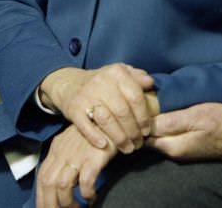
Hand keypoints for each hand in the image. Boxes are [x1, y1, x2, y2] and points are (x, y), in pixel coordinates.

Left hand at [36, 124, 114, 207]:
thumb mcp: (73, 142)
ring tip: (77, 207)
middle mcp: (64, 151)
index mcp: (57, 147)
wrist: (113, 116)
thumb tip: (60, 184)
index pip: (42, 176)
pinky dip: (86, 194)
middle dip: (50, 204)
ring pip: (63, 186)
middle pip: (48, 183)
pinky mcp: (94, 157)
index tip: (45, 207)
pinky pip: (85, 183)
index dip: (41, 196)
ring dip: (67, 202)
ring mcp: (78, 154)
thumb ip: (64, 158)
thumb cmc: (95, 132)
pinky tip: (91, 197)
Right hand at [40, 63, 155, 151]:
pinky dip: (95, 137)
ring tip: (127, 148)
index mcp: (117, 72)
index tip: (147, 130)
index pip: (135, 96)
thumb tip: (150, 83)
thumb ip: (136, 77)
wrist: (71, 83)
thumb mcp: (120, 73)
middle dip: (133, 131)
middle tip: (138, 143)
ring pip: (107, 120)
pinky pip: (86, 126)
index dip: (143, 116)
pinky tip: (104, 145)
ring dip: (119, 138)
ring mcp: (87, 95)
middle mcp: (102, 82)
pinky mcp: (74, 108)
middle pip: (123, 111)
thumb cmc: (102, 82)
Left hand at [146, 103, 221, 160]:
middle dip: (145, 119)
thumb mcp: (197, 116)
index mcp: (173, 147)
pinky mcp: (189, 145)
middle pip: (150, 137)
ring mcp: (182, 150)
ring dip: (156, 120)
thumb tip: (146, 123)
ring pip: (160, 135)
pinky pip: (169, 134)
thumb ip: (171, 122)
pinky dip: (165, 123)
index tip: (140, 100)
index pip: (144, 136)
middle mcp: (174, 152)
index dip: (139, 119)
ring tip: (155, 100)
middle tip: (145, 97)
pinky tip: (168, 109)